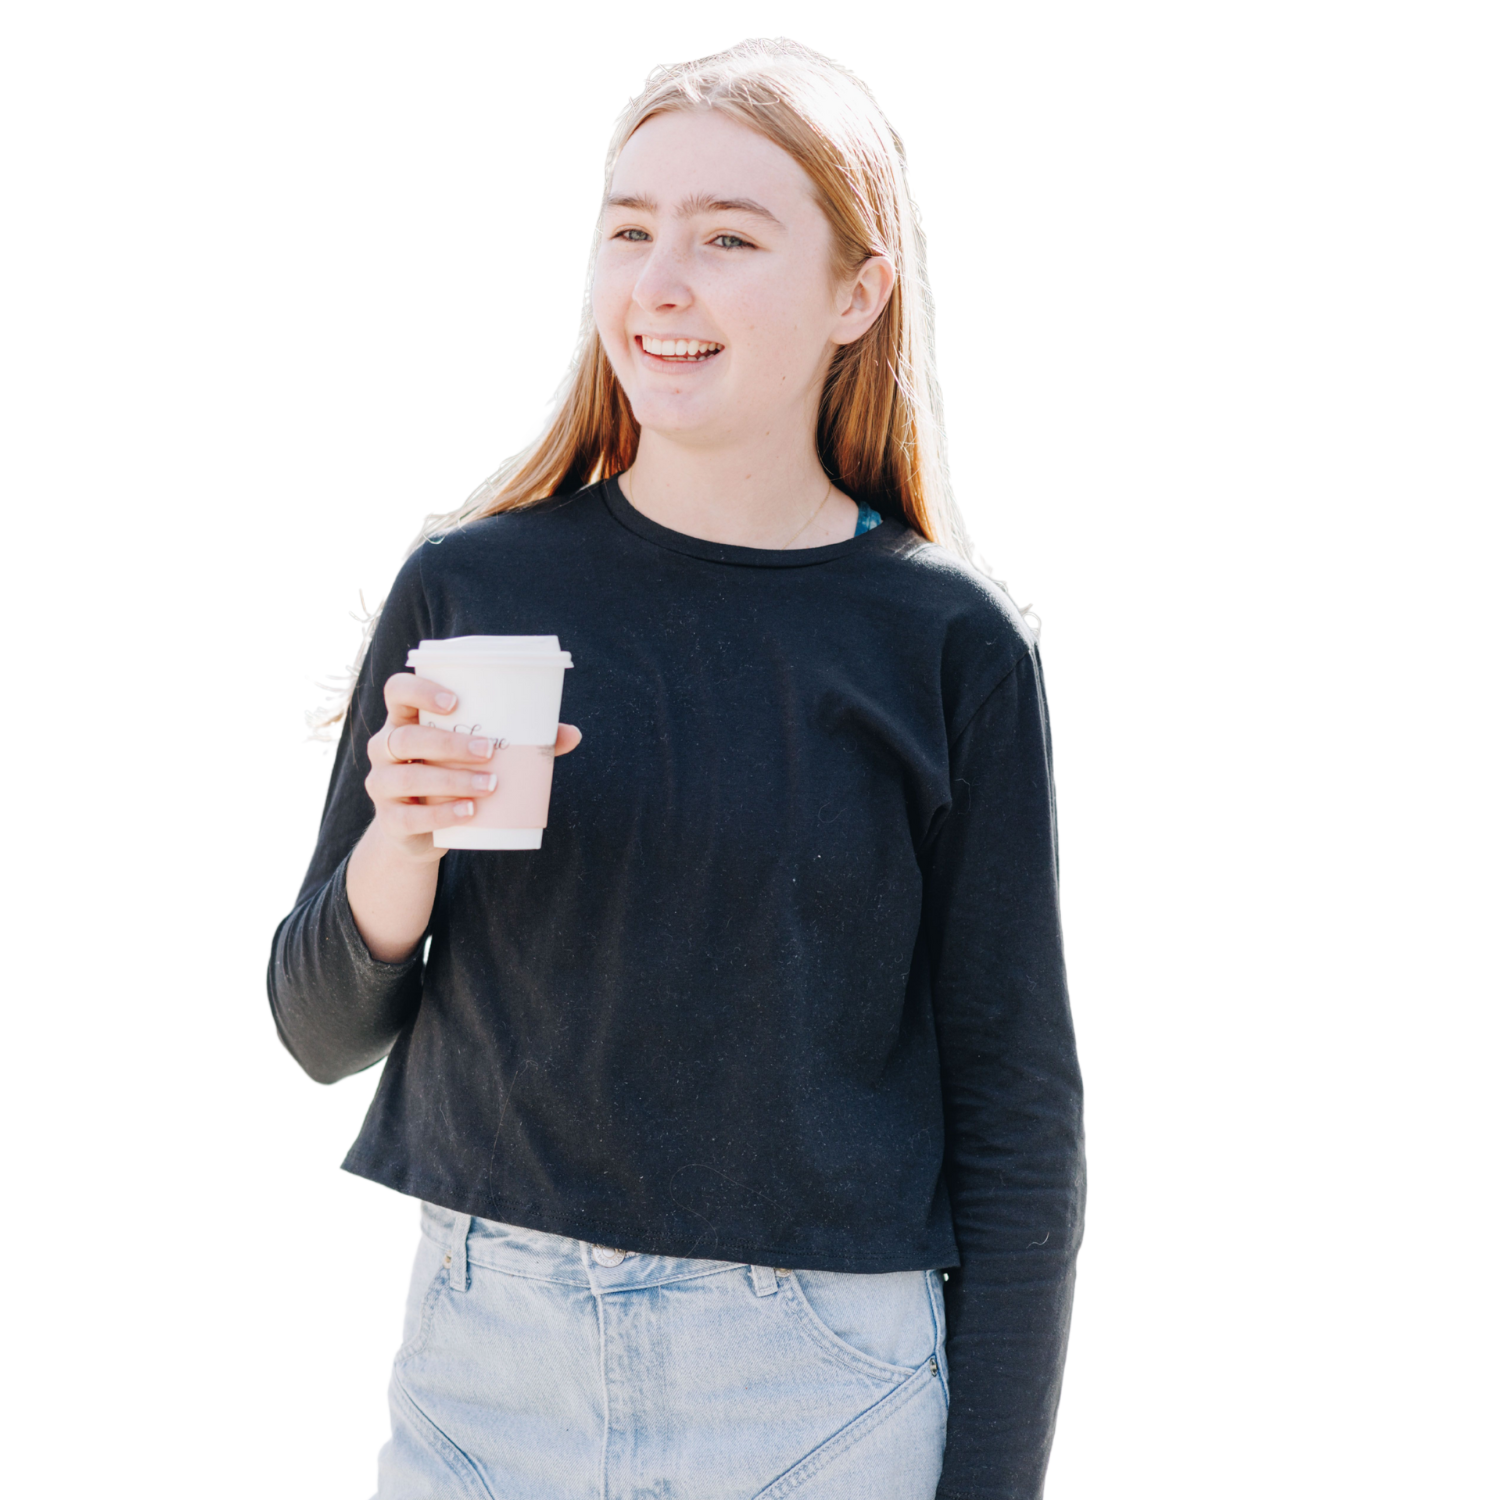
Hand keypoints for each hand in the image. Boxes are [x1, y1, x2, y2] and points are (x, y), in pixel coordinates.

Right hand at [365, 672, 582, 864]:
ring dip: (451, 780)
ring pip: (407, 776)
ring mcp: (382, 784)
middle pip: (405, 737)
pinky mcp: (389, 820)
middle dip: (449, 744)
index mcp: (406, 721)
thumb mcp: (478, 758)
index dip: (419, 689)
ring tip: (490, 784)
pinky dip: (442, 814)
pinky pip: (409, 816)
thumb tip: (573, 733)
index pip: (397, 691)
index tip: (455, 701)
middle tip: (490, 750)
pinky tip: (470, 812)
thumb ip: (523, 745)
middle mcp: (385, 748)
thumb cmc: (455, 779)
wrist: (423, 834)